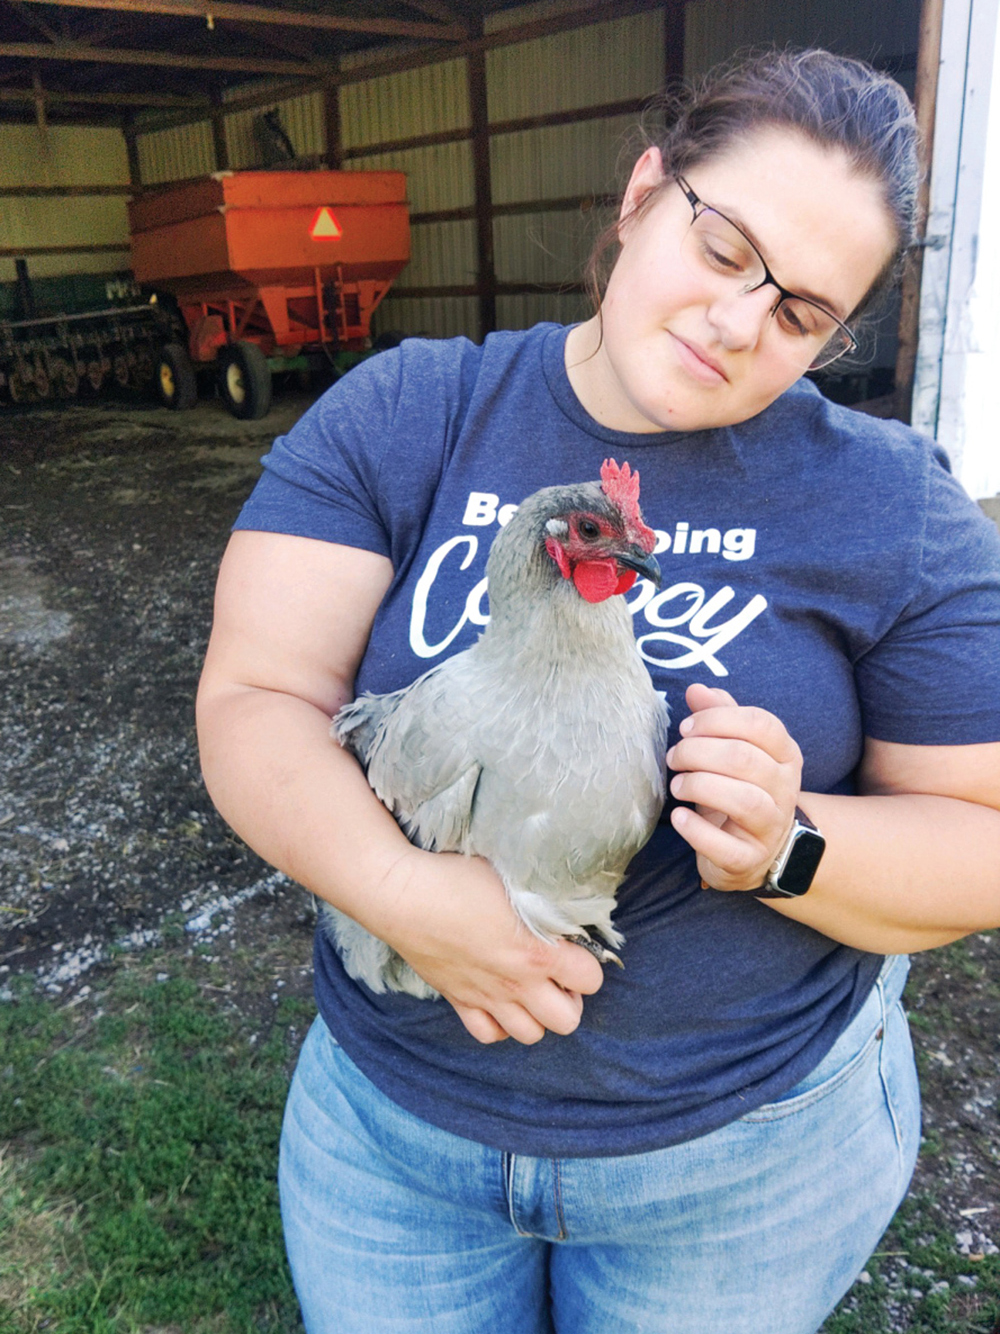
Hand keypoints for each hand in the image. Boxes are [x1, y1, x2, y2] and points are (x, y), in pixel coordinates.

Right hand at [374, 847, 605, 1044]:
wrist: (404, 894)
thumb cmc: (457, 877)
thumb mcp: (514, 880)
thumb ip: (545, 902)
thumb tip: (566, 906)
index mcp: (538, 952)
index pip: (592, 979)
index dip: (589, 964)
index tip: (575, 948)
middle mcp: (517, 983)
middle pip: (567, 1021)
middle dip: (570, 998)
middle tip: (557, 974)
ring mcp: (487, 997)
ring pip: (531, 1035)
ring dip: (537, 1014)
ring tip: (531, 988)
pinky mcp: (459, 1000)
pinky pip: (488, 1034)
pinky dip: (499, 1024)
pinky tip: (499, 999)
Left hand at [666, 683, 802, 892]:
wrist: (756, 851)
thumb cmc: (739, 789)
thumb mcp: (734, 750)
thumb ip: (719, 717)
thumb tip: (697, 689)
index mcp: (785, 755)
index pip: (760, 724)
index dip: (717, 720)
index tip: (686, 728)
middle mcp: (785, 789)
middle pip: (744, 759)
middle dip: (698, 752)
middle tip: (674, 757)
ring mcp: (771, 827)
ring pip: (742, 800)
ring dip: (698, 785)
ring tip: (677, 784)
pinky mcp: (750, 860)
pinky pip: (726, 846)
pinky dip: (696, 830)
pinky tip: (679, 817)